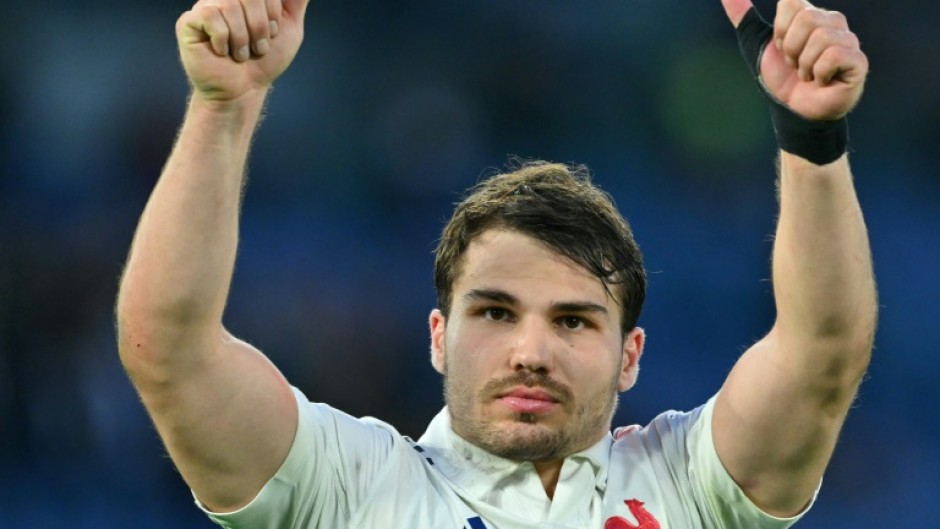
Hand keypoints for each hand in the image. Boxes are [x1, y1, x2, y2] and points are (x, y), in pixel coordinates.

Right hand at [176, 0, 310, 101]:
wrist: (244, 90)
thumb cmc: (264, 60)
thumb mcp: (289, 27)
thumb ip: (295, 0)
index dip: (273, 13)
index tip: (272, 34)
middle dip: (260, 26)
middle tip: (258, 47)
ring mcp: (205, 6)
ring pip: (229, 5)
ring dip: (242, 38)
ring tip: (241, 54)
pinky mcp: (188, 22)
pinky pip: (210, 16)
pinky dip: (223, 39)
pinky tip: (222, 52)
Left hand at [721, 0, 867, 120]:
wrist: (794, 110)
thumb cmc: (780, 78)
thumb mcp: (757, 44)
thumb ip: (742, 16)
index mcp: (811, 14)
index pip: (791, 3)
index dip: (780, 29)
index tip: (782, 48)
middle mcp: (833, 23)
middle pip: (807, 18)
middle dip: (791, 48)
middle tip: (795, 65)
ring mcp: (848, 41)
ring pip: (821, 37)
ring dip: (805, 64)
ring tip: (807, 75)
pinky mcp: (858, 61)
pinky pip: (834, 55)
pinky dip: (819, 73)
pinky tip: (822, 81)